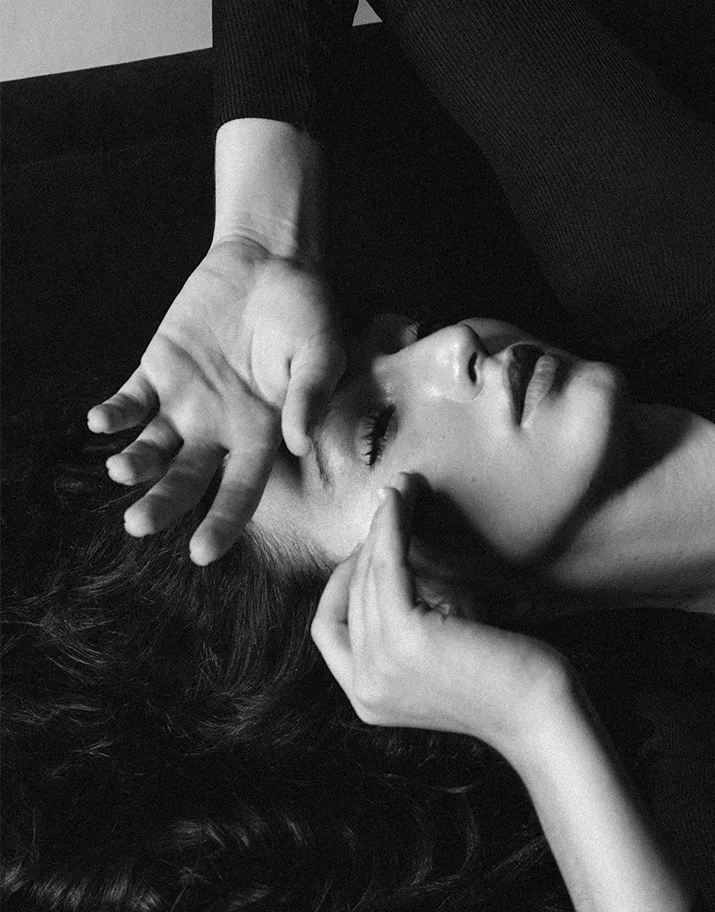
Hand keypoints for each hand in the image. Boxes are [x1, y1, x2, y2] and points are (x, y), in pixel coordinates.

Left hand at [88, 236, 343, 563]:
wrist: (270, 262)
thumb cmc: (308, 312)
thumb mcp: (322, 351)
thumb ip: (311, 394)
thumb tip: (301, 443)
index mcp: (264, 433)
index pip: (242, 488)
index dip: (223, 520)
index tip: (203, 552)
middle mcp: (222, 427)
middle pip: (187, 478)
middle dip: (163, 503)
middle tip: (138, 525)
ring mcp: (187, 399)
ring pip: (153, 446)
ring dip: (134, 463)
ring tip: (120, 472)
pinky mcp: (159, 368)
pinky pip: (130, 398)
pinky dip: (113, 414)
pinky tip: (99, 424)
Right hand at [311, 474, 570, 751]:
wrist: (541, 712)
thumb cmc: (505, 680)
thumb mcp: (440, 657)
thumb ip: (410, 628)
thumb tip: (393, 562)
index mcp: (367, 698)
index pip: (330, 630)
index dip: (342, 585)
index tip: (370, 554)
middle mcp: (364, 687)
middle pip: (348, 598)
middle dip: (366, 546)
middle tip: (394, 507)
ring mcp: (380, 665)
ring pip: (366, 576)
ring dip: (381, 524)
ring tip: (402, 490)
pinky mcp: (405, 638)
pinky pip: (387, 567)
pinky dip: (391, 527)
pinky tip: (402, 499)